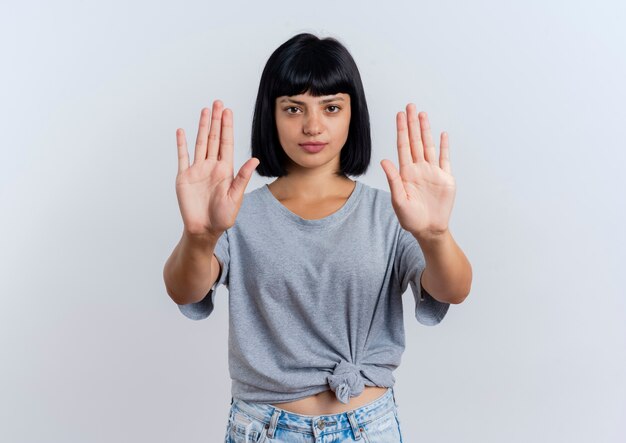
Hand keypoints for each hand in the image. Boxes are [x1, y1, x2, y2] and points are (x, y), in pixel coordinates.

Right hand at [175, 100, 259, 238]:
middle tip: (218, 103)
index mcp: (225, 170)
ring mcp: (197, 170)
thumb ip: (242, 178)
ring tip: (205, 110)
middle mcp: (211, 166)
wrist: (204, 230)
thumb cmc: (223, 217)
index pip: (226, 143)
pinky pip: (182, 157)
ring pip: (200, 143)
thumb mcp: (235, 198)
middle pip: (214, 138)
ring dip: (202, 127)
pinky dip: (181, 144)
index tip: (228, 111)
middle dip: (216, 120)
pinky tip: (182, 131)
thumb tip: (255, 160)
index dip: (227, 127)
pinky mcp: (184, 177)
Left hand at [380, 103, 455, 238]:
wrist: (429, 230)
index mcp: (406, 173)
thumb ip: (393, 180)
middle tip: (410, 106)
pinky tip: (442, 134)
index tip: (399, 115)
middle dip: (412, 123)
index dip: (401, 130)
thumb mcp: (399, 200)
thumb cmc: (411, 219)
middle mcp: (419, 169)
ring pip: (429, 146)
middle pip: (415, 141)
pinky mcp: (445, 178)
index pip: (403, 146)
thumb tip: (384, 161)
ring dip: (426, 130)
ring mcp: (432, 172)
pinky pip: (445, 159)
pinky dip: (444, 146)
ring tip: (422, 114)